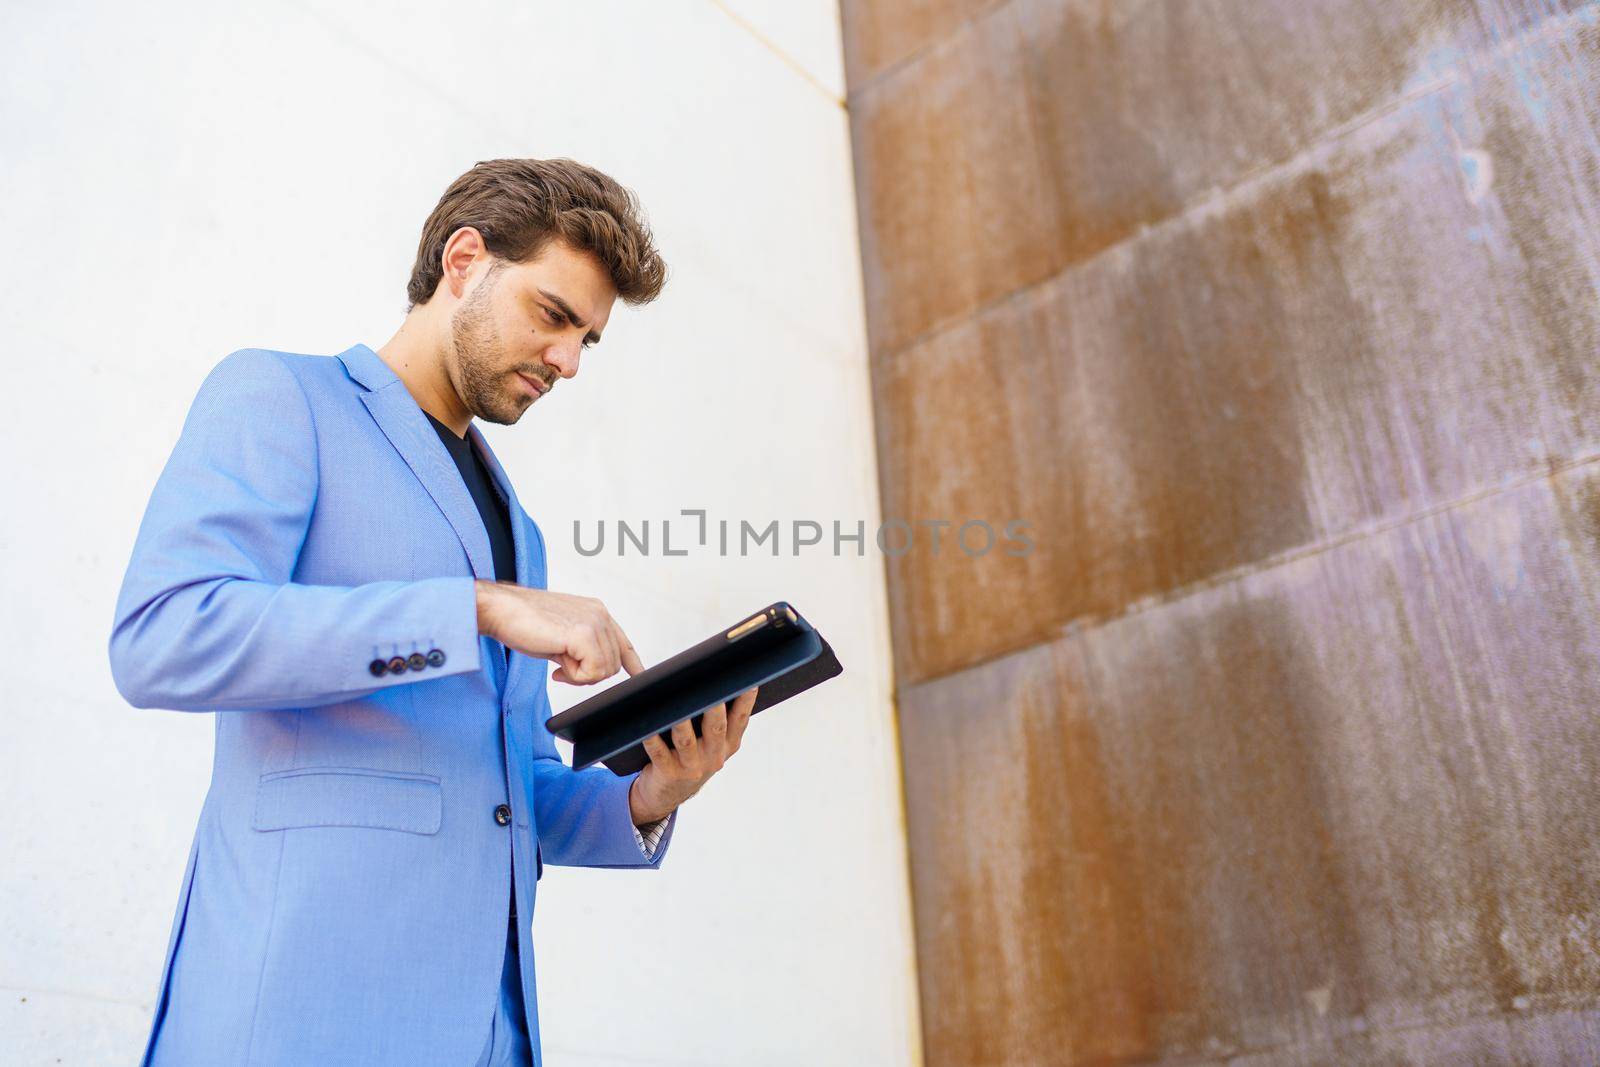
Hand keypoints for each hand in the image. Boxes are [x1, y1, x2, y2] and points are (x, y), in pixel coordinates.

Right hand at [475, 581, 643, 684]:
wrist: (501, 610)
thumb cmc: (523, 623)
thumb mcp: (562, 636)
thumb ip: (581, 649)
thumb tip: (590, 670)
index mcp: (596, 612)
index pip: (623, 642)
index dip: (632, 662)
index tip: (637, 674)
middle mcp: (599, 614)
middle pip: (613, 664)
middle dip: (587, 674)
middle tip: (562, 668)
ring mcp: (594, 623)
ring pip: (604, 670)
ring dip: (578, 675)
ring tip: (557, 661)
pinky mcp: (584, 634)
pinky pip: (593, 672)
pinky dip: (574, 676)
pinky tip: (557, 666)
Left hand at [629, 686, 757, 824]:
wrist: (667, 794)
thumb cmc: (689, 758)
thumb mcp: (710, 745)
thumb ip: (715, 720)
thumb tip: (711, 681)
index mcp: (728, 745)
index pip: (740, 719)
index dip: (746, 700)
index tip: (749, 680)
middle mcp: (713, 756)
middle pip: (716, 727)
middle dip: (714, 707)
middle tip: (713, 685)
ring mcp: (691, 767)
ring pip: (686, 740)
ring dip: (681, 722)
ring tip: (677, 702)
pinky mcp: (669, 773)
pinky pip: (658, 753)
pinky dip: (652, 740)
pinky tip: (647, 727)